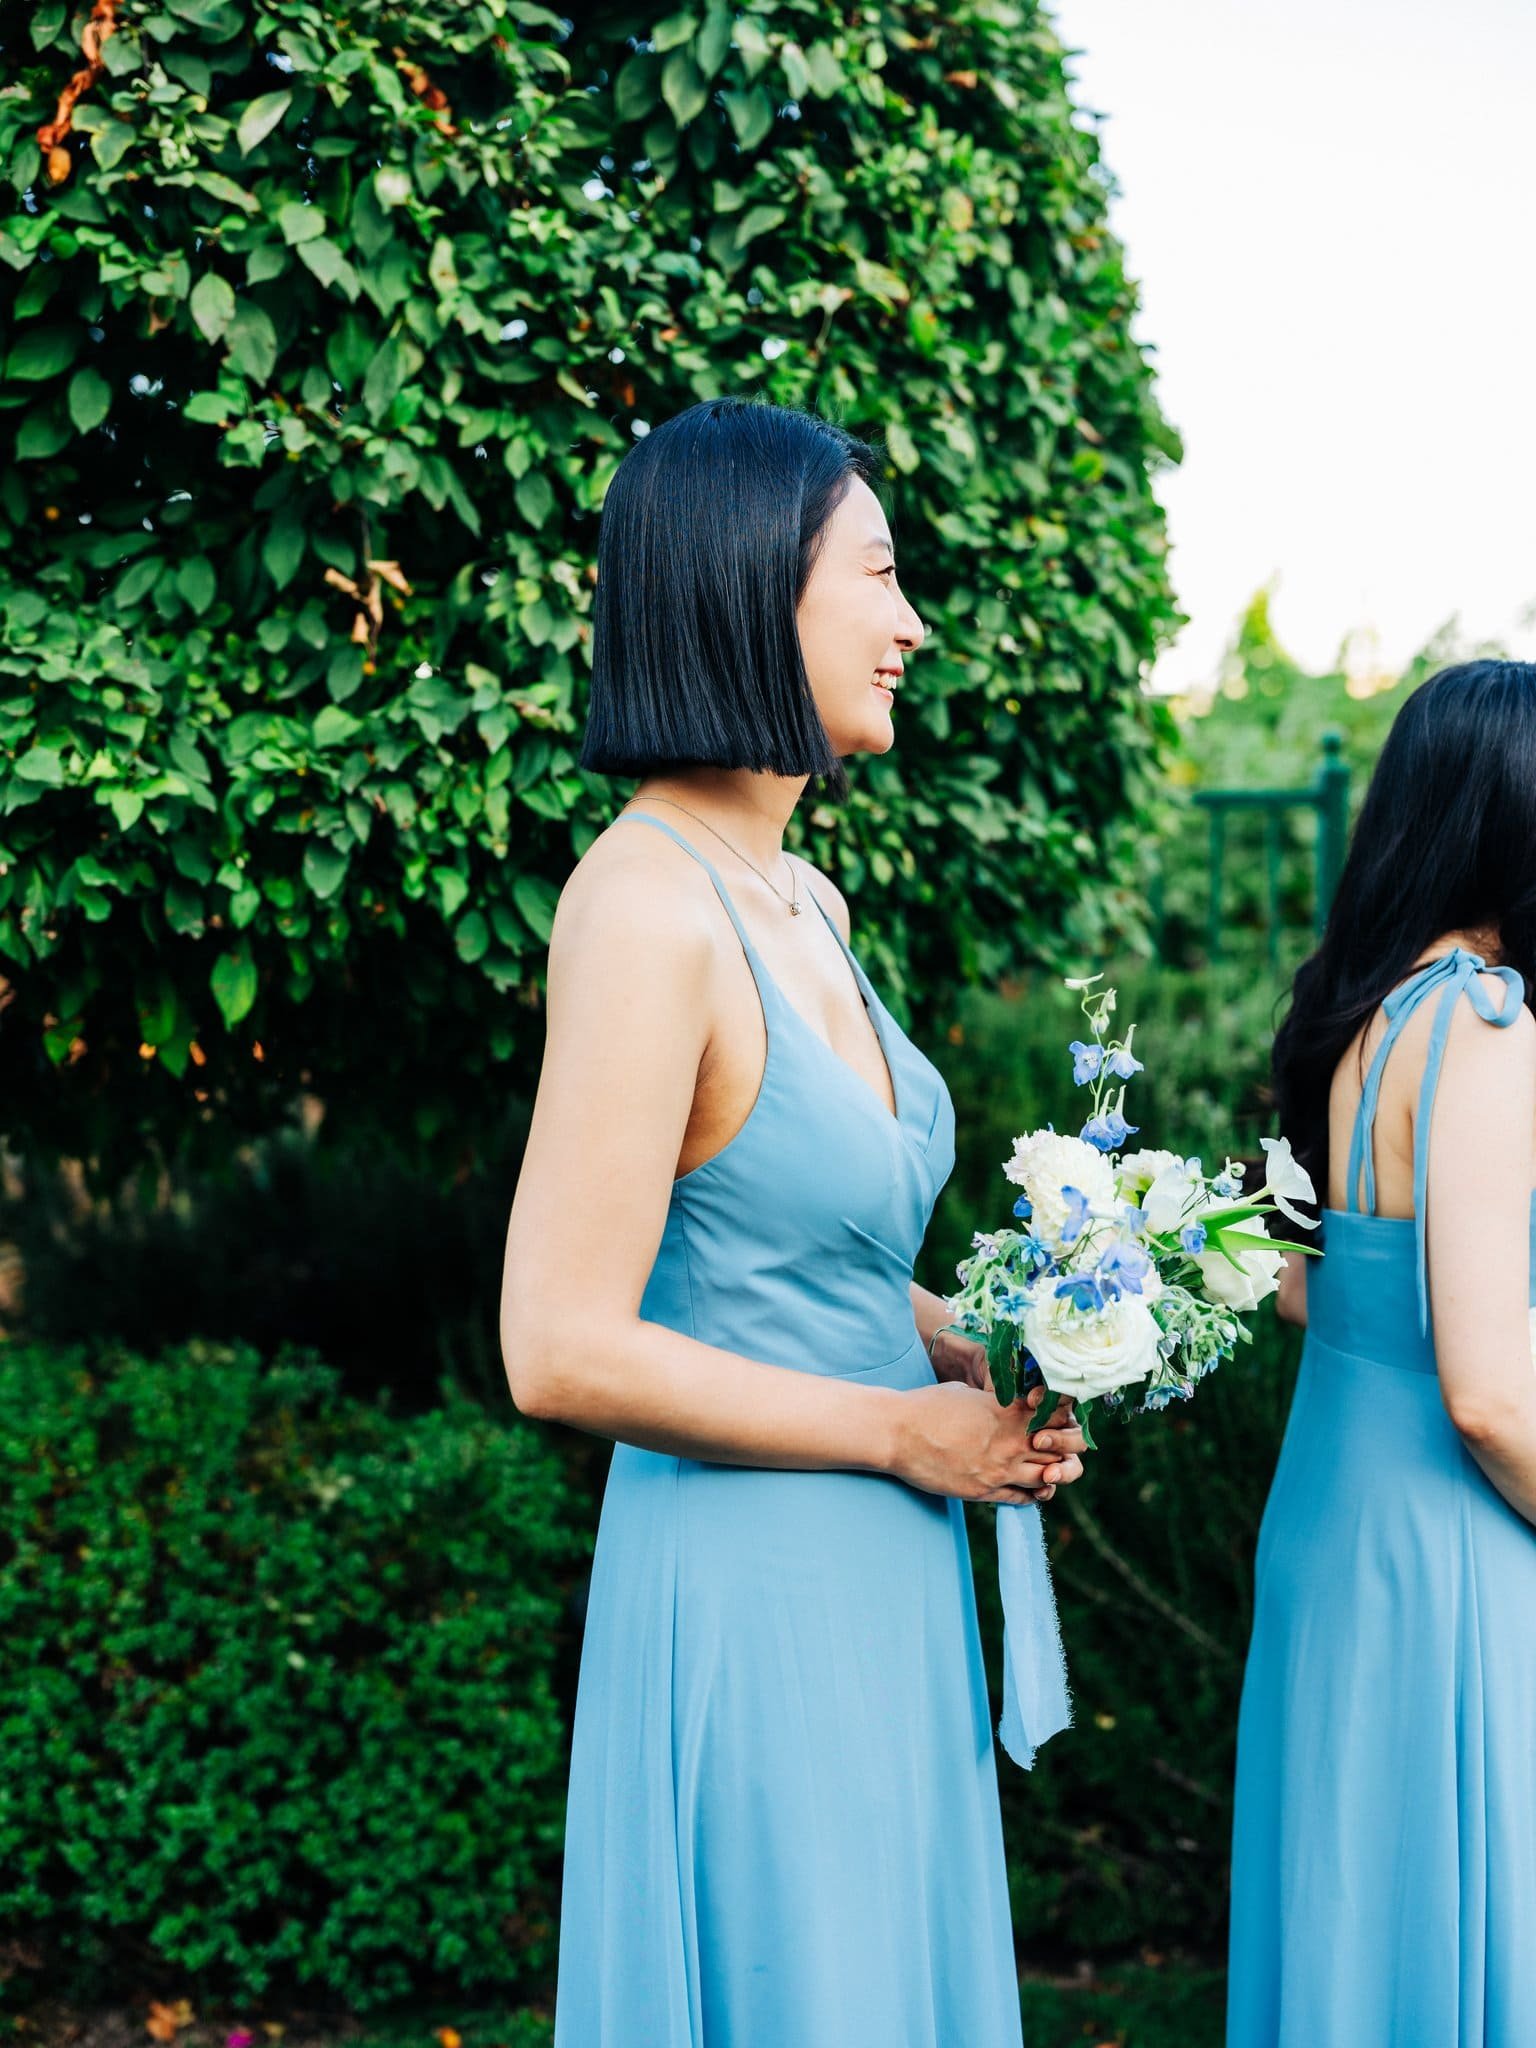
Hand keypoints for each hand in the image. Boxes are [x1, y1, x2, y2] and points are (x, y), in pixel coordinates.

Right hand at [892, 1379, 1087, 1503]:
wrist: (898, 1433)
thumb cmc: (929, 1406)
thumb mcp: (967, 1393)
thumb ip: (994, 1402)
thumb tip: (1003, 1406)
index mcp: (1009, 1412)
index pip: (1058, 1416)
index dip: (1063, 1418)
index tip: (1056, 1420)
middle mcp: (1011, 1442)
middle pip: (1062, 1451)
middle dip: (1065, 1449)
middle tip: (1056, 1448)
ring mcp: (1000, 1470)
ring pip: (1047, 1478)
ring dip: (1050, 1474)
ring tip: (1044, 1469)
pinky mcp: (984, 1492)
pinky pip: (1023, 1498)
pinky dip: (1032, 1494)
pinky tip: (1029, 1488)